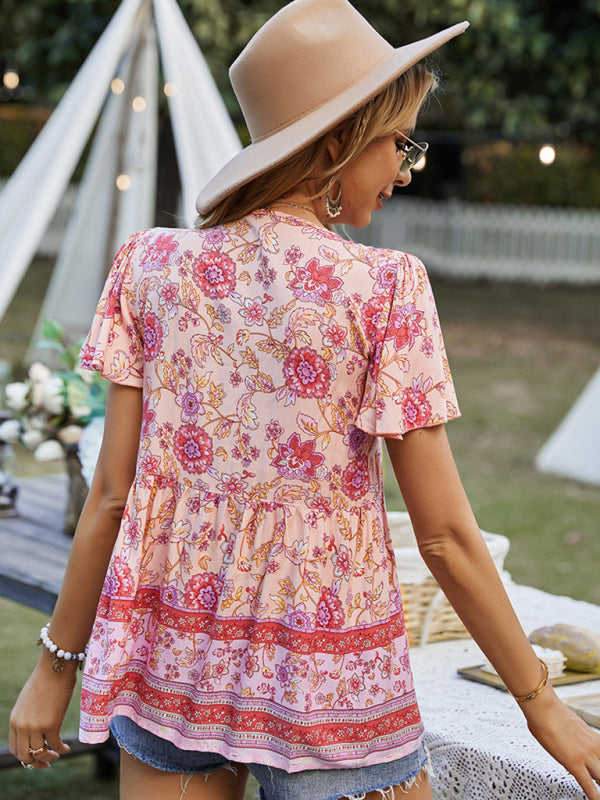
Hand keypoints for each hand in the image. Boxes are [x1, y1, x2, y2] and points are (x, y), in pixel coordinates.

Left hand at [8, 653, 75, 768]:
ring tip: (58, 754)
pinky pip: (55, 745)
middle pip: (25, 756)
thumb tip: (36, 726)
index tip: (35, 757)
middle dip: (36, 763)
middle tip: (47, 763)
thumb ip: (28, 716)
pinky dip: (62, 750)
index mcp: (14, 720)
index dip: (25, 757)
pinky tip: (67, 748)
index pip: (15, 748)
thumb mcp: (29, 700)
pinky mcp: (51, 724)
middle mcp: (22, 726)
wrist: (55, 667)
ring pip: (40, 754)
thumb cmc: (45, 679)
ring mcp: (36, 726)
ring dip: (50, 758)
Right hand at [522, 685, 599, 799]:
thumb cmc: (550, 712)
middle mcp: (593, 747)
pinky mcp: (574, 764)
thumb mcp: (569, 725)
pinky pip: (588, 786)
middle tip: (598, 779)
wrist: (543, 708)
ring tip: (598, 792)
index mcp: (593, 737)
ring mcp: (585, 756)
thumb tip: (566, 744)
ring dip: (599, 783)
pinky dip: (594, 796)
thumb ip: (573, 738)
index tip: (598, 765)